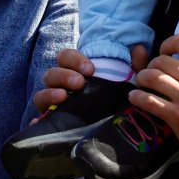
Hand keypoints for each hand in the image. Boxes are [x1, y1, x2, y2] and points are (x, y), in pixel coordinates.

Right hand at [31, 45, 147, 116]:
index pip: (66, 56)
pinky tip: (43, 119)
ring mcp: (53, 103)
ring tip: (63, 97)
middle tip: (79, 83)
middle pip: (52, 73)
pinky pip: (40, 117)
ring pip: (42, 93)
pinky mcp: (50, 120)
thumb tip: (139, 49)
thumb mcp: (128, 84)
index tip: (90, 69)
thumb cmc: (115, 100)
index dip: (75, 60)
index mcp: (75, 71)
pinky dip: (39, 119)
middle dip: (64, 75)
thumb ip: (135, 66)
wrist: (112, 129)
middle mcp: (60, 85)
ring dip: (50, 92)